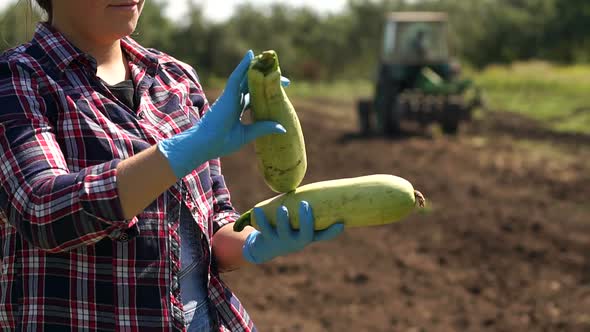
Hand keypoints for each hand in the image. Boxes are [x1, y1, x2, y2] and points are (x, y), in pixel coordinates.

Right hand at [158, 50, 288, 178]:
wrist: (206, 144)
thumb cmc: (222, 142)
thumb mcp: (247, 134)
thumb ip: (263, 127)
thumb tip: (282, 127)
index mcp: (237, 108)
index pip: (255, 95)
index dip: (267, 91)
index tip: (282, 89)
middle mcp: (234, 99)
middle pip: (253, 84)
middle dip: (267, 79)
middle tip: (283, 77)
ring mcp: (230, 96)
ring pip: (245, 77)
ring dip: (256, 67)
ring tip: (269, 57)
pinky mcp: (226, 95)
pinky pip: (236, 77)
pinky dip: (243, 66)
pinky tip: (251, 55)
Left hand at [242, 201, 343, 263]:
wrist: (265, 248)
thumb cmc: (286, 229)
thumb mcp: (296, 223)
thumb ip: (303, 210)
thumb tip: (315, 186)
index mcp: (307, 237)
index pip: (322, 235)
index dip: (331, 231)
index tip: (341, 224)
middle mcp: (297, 242)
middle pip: (305, 235)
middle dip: (306, 221)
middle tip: (305, 205)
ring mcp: (282, 242)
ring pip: (283, 232)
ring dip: (283, 220)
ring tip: (282, 209)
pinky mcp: (268, 240)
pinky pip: (265, 229)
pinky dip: (262, 219)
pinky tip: (258, 209)